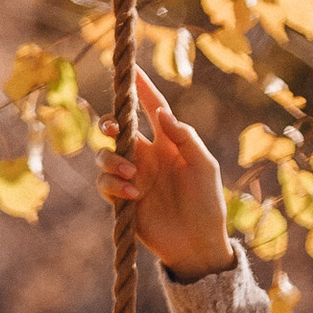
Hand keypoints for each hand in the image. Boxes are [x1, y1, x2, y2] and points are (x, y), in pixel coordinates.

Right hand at [95, 63, 233, 278]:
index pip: (152, 108)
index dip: (141, 88)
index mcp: (169, 142)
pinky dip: (113, 184)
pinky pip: (105, 184)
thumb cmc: (207, 202)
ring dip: (112, 160)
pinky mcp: (123, 200)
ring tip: (132, 174)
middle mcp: (147, 155)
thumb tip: (162, 112)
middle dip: (109, 124)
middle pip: (117, 129)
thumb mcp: (204, 166)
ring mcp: (133, 177)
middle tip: (113, 129)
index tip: (130, 68)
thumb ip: (185, 137)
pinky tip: (134, 193)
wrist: (198, 244)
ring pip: (105, 155)